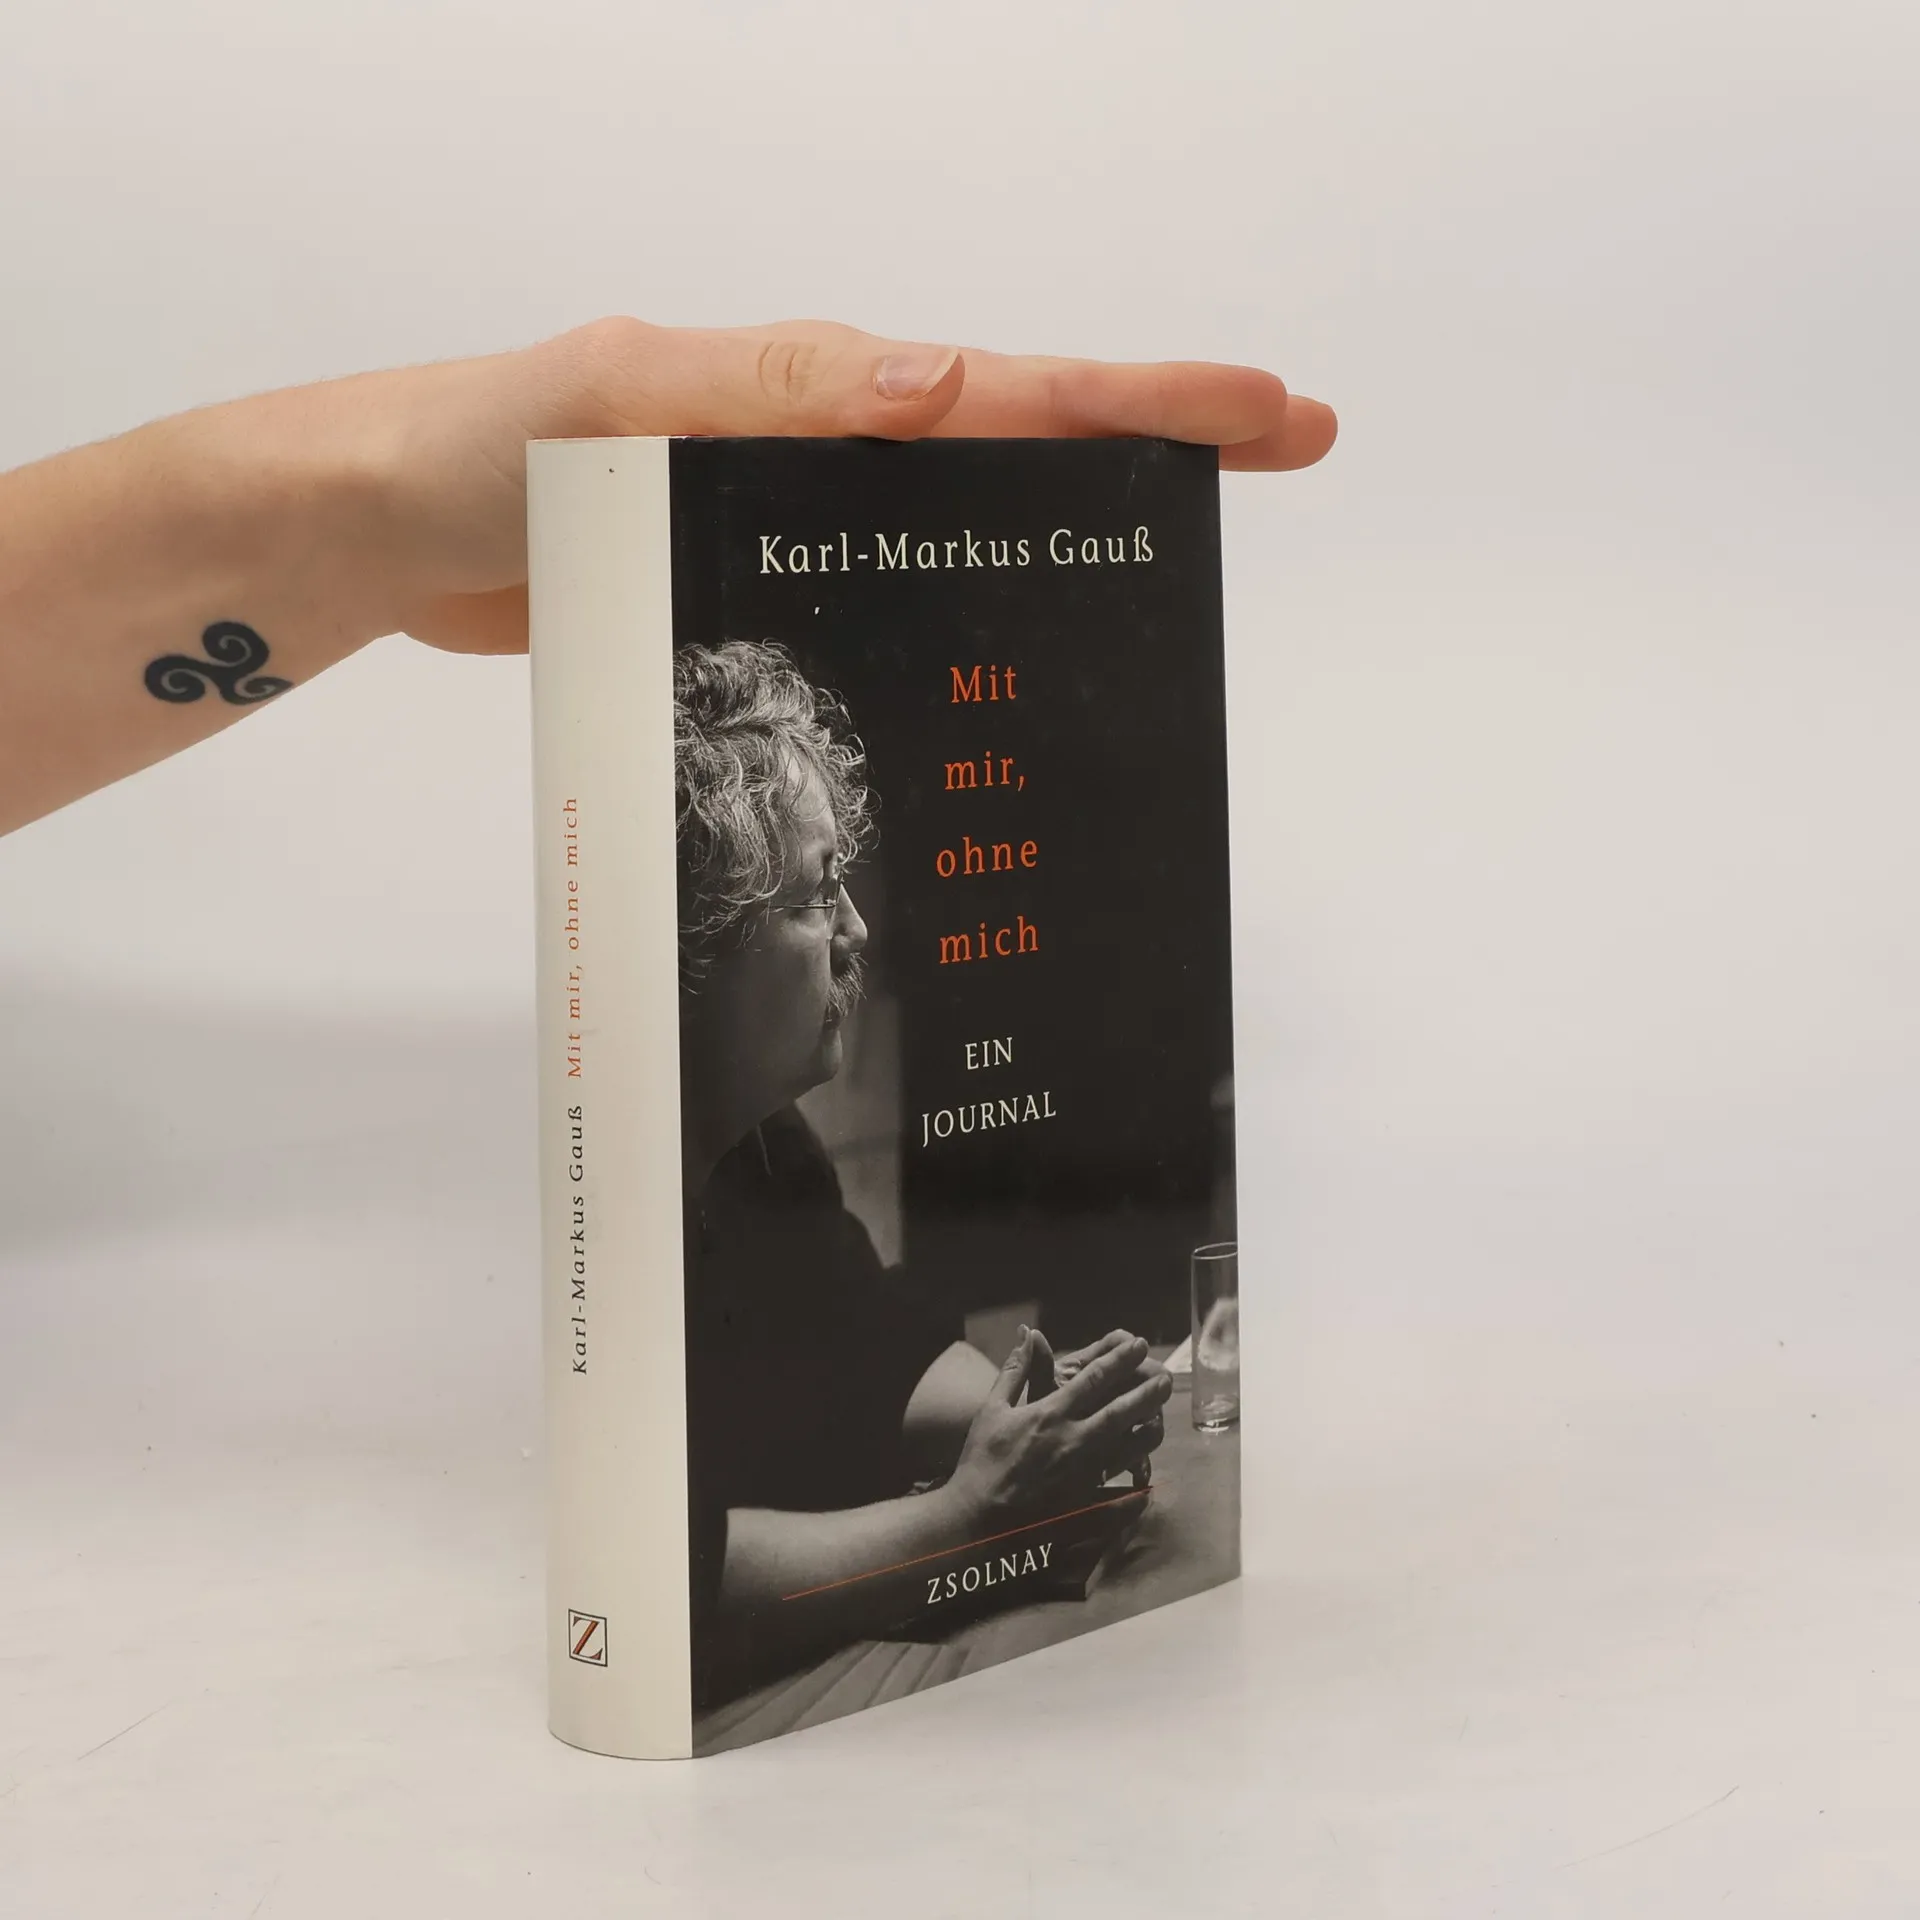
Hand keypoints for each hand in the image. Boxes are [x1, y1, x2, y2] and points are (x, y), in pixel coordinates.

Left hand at [340, 316, 1335, 653]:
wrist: (389, 530)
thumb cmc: (483, 453)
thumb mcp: (613, 403)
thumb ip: (762, 391)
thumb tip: (934, 383)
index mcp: (809, 390)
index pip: (1005, 391)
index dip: (1138, 402)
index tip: (1262, 411)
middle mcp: (821, 447)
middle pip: (1016, 446)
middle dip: (1151, 444)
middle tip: (1279, 449)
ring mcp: (798, 521)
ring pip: (965, 522)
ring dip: (1075, 528)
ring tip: (1180, 553)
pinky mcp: (760, 588)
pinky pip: (890, 589)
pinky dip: (966, 604)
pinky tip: (1007, 653)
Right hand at [946, 1328, 1174, 1530]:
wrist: (975, 1520)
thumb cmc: (980, 1462)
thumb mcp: (992, 1409)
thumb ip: (1015, 1370)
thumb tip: (1028, 1334)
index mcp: (1050, 1415)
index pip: (1095, 1378)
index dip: (1120, 1359)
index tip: (1139, 1345)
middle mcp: (1074, 1442)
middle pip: (1123, 1411)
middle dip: (1148, 1391)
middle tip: (1166, 1378)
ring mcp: (1084, 1477)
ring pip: (1131, 1451)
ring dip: (1149, 1434)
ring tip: (1160, 1422)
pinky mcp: (1086, 1509)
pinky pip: (1123, 1500)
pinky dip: (1138, 1494)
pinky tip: (1146, 1487)